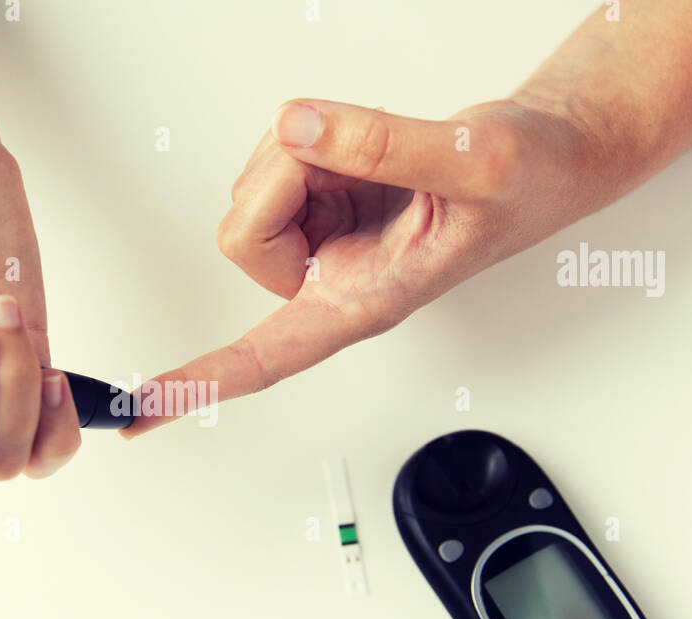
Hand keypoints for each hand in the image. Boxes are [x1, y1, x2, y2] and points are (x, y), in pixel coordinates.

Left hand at [124, 97, 605, 436]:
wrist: (554, 154)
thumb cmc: (532, 181)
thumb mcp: (477, 162)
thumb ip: (384, 145)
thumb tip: (298, 131)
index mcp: (363, 303)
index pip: (265, 358)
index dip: (199, 383)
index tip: (137, 414)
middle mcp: (332, 277)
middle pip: (240, 234)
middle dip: (288, 179)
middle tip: (360, 162)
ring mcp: (323, 236)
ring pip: (252, 187)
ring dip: (305, 154)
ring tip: (380, 157)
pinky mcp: (323, 196)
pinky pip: (276, 156)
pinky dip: (313, 138)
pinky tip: (366, 149)